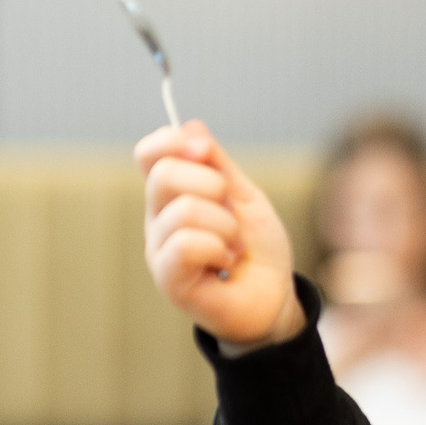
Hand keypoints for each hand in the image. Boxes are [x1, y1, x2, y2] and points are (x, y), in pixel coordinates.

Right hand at [135, 121, 304, 350]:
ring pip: (182, 211)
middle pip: (163, 174)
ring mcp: (160, 250)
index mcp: (173, 196)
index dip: (171, 141)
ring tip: (234, 246)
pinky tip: (225, 262)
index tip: (204, 149)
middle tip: (232, 212)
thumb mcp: (245, 197)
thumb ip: (218, 165)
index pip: (150, 155)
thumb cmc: (258, 251)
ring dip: (224, 225)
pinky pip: (184, 244)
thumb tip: (191, 126)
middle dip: (211, 185)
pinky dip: (216, 247)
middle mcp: (159, 220)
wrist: (275, 298)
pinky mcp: (168, 279)